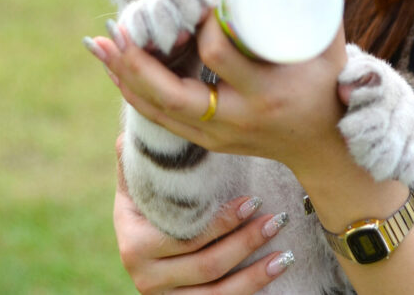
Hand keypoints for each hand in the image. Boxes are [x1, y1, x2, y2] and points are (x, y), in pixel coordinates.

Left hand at [89, 13, 348, 176]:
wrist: (325, 149)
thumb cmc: (327, 90)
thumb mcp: (331, 50)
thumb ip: (326, 5)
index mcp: (265, 92)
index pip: (218, 55)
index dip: (200, 25)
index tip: (196, 0)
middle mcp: (236, 118)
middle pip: (171, 94)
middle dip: (137, 62)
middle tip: (114, 28)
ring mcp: (218, 135)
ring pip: (158, 111)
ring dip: (125, 76)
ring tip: (99, 44)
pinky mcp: (207, 143)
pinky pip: (160, 122)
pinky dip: (134, 95)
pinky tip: (115, 72)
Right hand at [112, 136, 295, 293]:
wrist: (143, 253)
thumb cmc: (145, 209)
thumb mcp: (137, 190)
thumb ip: (137, 166)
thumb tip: (130, 135)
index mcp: (133, 244)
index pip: (183, 236)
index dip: (221, 223)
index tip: (252, 200)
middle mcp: (145, 277)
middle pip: (205, 264)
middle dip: (245, 242)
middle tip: (275, 218)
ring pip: (218, 290)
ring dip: (256, 269)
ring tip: (283, 246)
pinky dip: (254, 285)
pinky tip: (278, 266)